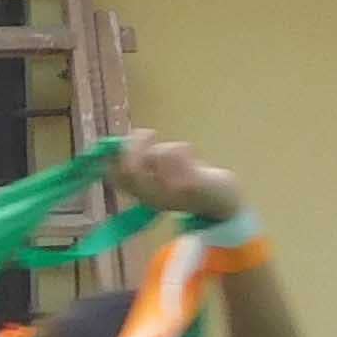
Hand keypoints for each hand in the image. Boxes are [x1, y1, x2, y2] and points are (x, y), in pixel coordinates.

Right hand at [111, 128, 238, 223]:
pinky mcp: (190, 186)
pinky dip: (183, 148)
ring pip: (157, 156)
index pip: (114, 176)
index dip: (113, 155)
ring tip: (179, 152)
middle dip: (136, 144)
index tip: (124, 139)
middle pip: (129, 168)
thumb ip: (142, 162)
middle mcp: (151, 197)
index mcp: (140, 195)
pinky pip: (178, 155)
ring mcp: (170, 193)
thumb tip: (121, 139)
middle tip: (149, 133)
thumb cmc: (188, 183)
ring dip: (167, 147)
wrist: (223, 202)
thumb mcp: (160, 175)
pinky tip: (192, 155)